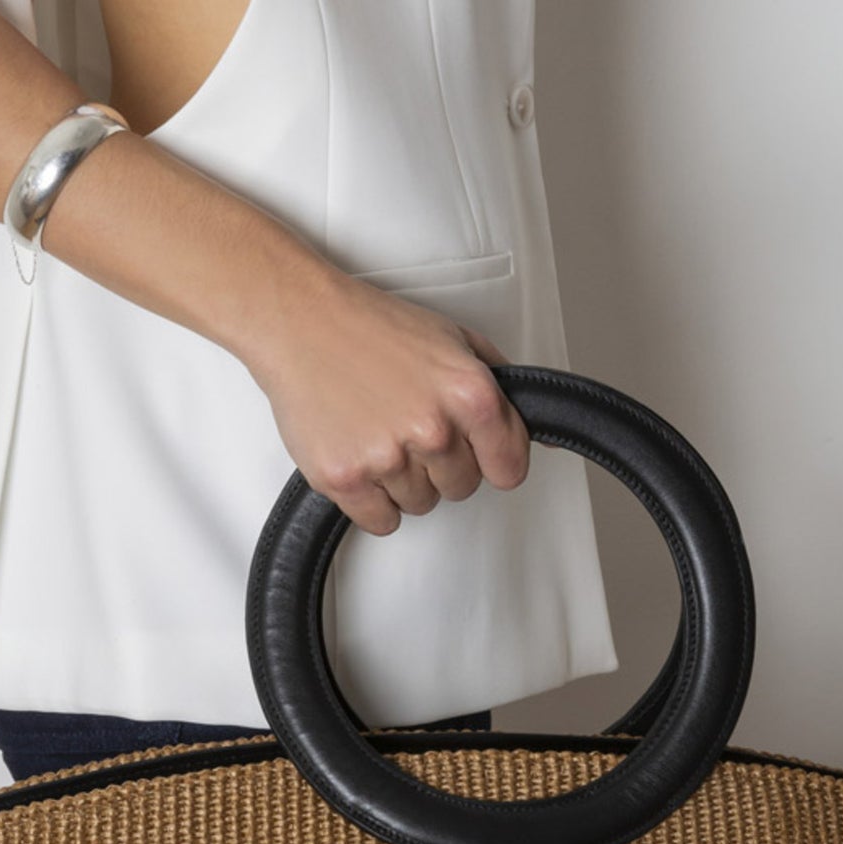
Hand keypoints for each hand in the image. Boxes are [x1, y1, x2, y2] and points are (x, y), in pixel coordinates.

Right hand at [240, 270, 529, 536]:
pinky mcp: (345, 478)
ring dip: (403, 480)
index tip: (473, 450)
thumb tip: (542, 441)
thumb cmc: (374, 327)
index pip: (509, 468)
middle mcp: (433, 429)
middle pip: (461, 488)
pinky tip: (361, 459)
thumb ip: (504, 390)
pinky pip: (381, 522)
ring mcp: (387, 457)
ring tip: (379, 433)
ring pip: (421, 505)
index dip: (490, 459)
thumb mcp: (456, 341)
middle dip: (442, 465)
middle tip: (410, 427)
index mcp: (470, 394)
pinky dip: (372, 501)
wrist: (300, 322)